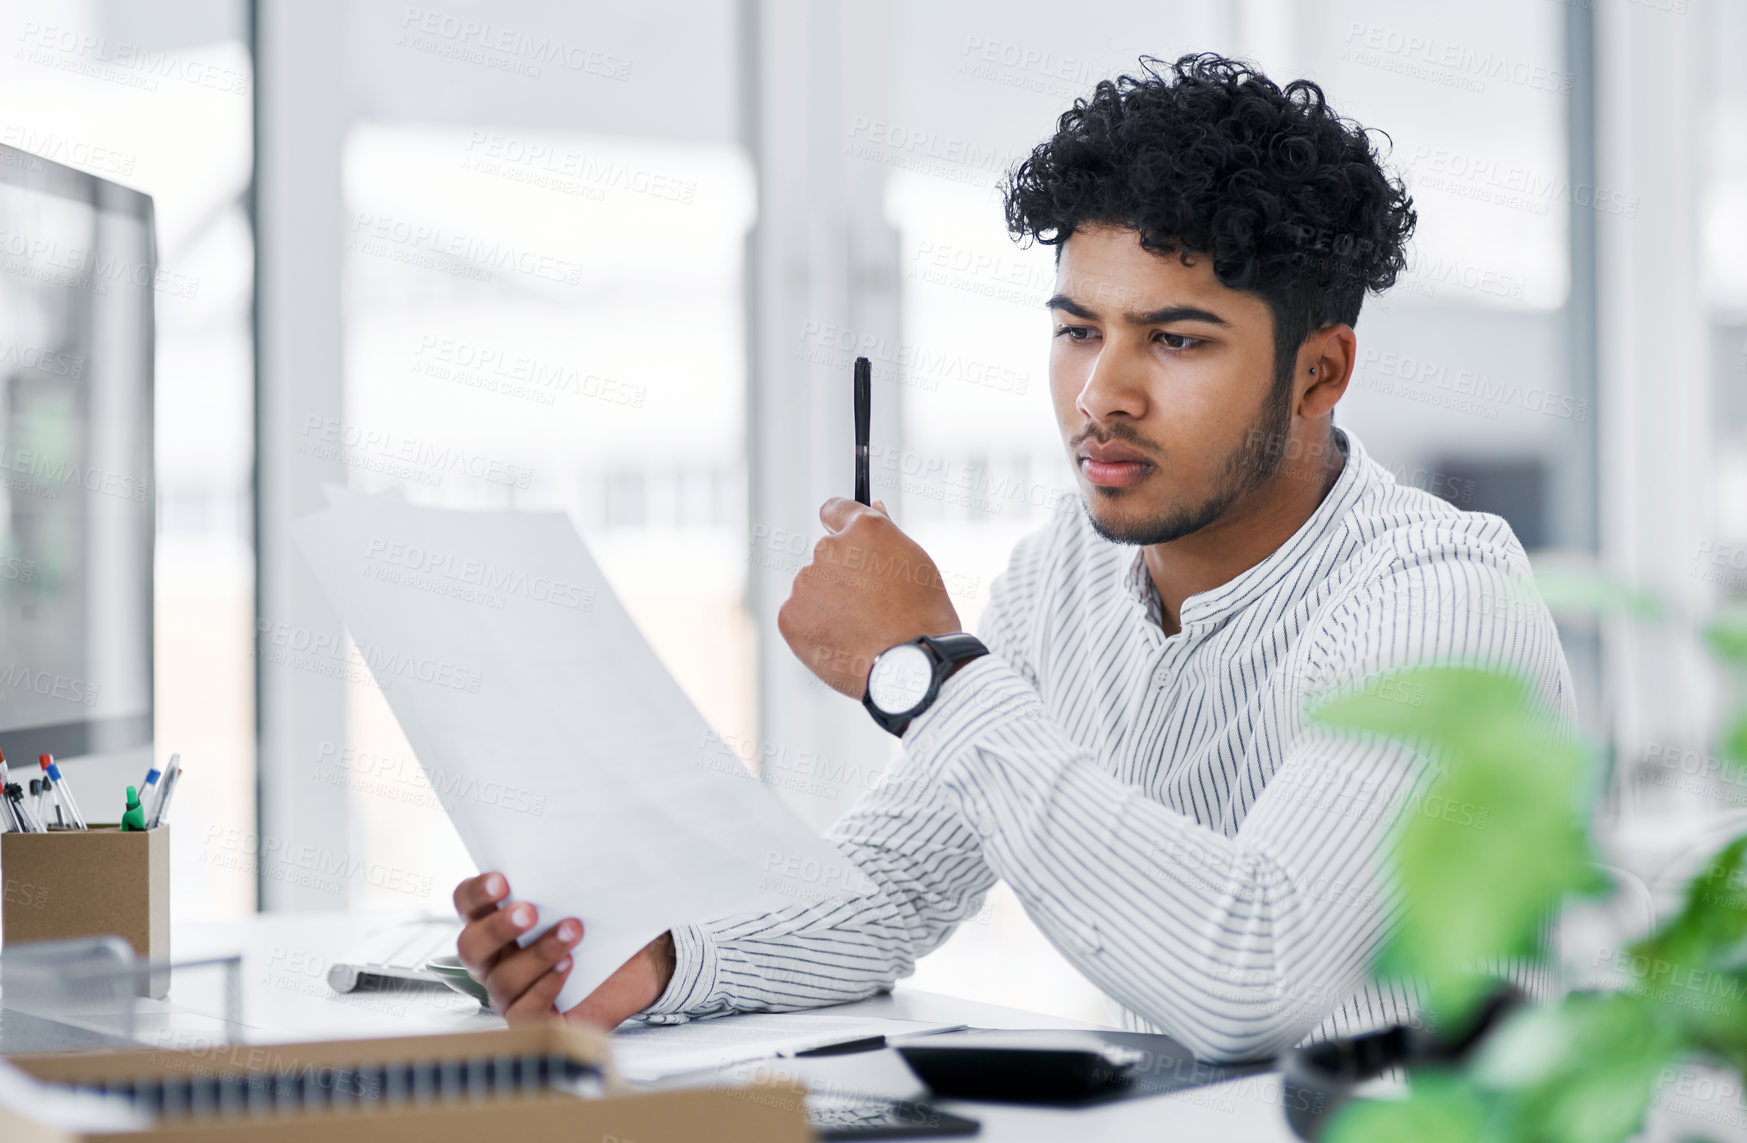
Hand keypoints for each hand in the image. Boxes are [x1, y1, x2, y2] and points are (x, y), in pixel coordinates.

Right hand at [452, 872, 676, 1027]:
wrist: (637, 962)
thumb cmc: (601, 923)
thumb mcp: (582, 893)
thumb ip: (563, 874)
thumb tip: (572, 840)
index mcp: (495, 921)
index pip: (466, 904)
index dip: (475, 893)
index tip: (501, 879)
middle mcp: (494, 959)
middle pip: (471, 946)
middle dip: (499, 927)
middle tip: (530, 911)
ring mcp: (509, 993)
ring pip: (502, 980)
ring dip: (537, 953)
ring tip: (572, 933)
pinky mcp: (534, 1018)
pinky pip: (524, 1011)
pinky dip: (545, 986)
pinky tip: (569, 966)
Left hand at [776, 498, 962, 697]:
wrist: (912, 667)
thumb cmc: (923, 617)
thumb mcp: (916, 564)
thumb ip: (887, 534)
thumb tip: (873, 506)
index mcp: (864, 530)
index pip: (835, 510)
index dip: (840, 525)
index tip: (845, 544)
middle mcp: (829, 548)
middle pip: (827, 557)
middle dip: (842, 577)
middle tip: (870, 607)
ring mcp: (806, 582)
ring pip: (813, 589)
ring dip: (828, 604)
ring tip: (862, 630)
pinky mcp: (790, 615)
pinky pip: (800, 617)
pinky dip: (815, 629)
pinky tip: (843, 643)